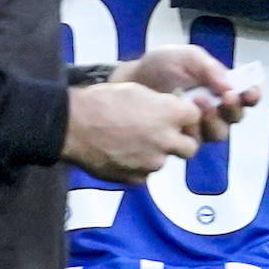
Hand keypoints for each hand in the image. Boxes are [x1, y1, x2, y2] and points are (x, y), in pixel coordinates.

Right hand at [62, 82, 202, 183]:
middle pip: (190, 147)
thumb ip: (160, 104)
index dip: (186, 116)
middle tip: (164, 134)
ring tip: (131, 141)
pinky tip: (121, 153)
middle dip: (180, 141)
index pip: (196, 117)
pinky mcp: (136, 178)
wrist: (73, 126)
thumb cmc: (101, 102)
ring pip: (164, 161)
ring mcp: (152, 162)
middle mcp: (166, 140)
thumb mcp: (137, 91)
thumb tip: (170, 111)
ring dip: (155, 153)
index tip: (177, 115)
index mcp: (169, 114)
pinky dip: (137, 166)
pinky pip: (145, 173)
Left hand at [112, 44, 259, 143]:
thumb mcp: (187, 57)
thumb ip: (209, 68)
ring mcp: (198, 126)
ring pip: (218, 133)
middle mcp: (214, 109)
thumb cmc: (162, 66)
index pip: (245, 95)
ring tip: (198, 102)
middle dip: (233, 109)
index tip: (250, 93)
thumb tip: (229, 85)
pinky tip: (180, 115)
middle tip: (225, 98)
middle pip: (235, 117)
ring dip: (213, 119)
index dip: (251, 96)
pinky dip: (190, 129)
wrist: (131, 80)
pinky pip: (194, 142)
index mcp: (220, 87)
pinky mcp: (181, 139)